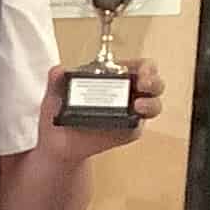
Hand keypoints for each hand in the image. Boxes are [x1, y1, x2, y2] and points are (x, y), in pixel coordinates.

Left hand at [39, 57, 166, 155]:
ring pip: (153, 105)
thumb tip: (58, 70)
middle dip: (154, 82)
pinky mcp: (127, 131)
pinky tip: (129, 123)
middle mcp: (127, 93)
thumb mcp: (55, 94)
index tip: (142, 70)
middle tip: (143, 85)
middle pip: (154, 83)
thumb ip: (56, 80)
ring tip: (138, 106)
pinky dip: (136, 125)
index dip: (146, 66)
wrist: (56, 143)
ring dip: (151, 104)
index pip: (140, 66)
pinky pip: (138, 128)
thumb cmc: (58, 113)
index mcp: (115, 77)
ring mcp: (130, 113)